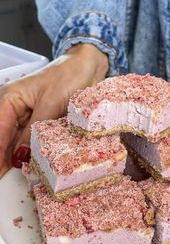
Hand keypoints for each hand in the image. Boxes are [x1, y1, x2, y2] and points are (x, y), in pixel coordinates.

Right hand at [0, 44, 107, 176]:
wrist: (87, 66)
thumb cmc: (68, 76)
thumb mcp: (50, 105)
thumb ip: (33, 131)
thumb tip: (20, 156)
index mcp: (9, 98)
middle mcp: (13, 107)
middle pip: (3, 138)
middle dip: (3, 157)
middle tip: (3, 177)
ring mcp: (26, 115)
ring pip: (14, 141)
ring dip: (15, 157)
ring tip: (12, 175)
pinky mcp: (38, 120)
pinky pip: (28, 139)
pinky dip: (28, 151)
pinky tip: (27, 164)